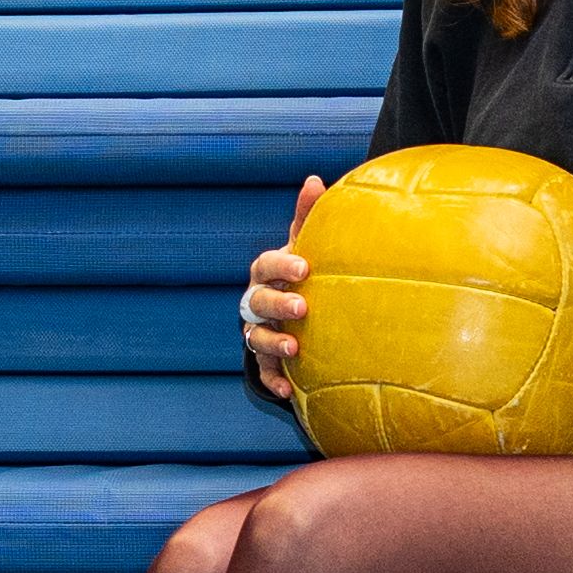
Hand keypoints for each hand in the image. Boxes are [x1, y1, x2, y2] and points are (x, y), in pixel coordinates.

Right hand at [239, 176, 321, 396]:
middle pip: (258, 302)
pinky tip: (288, 393)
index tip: (305, 267)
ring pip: (255, 337)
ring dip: (272, 343)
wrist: (290, 308)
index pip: (266, 265)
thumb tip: (316, 178)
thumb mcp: (304, 244)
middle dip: (277, 305)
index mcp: (265, 271)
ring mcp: (257, 329)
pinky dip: (273, 382)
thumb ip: (308, 216)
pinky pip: (264, 372)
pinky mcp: (265, 359)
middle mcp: (256, 300)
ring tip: (294, 349)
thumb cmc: (299, 270)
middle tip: (302, 309)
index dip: (282, 266)